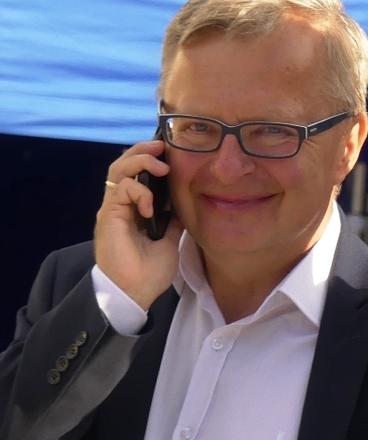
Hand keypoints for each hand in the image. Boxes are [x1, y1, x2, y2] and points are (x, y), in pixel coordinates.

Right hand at [95, 140, 182, 309]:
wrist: (136, 293)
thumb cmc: (150, 271)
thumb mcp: (171, 238)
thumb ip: (174, 218)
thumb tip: (186, 201)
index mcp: (136, 208)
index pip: (139, 172)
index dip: (152, 158)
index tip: (172, 151)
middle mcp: (122, 204)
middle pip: (124, 164)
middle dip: (143, 150)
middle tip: (162, 146)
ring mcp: (114, 209)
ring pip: (118, 170)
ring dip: (140, 161)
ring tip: (161, 167)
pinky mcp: (109, 216)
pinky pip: (121, 189)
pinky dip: (139, 191)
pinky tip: (151, 207)